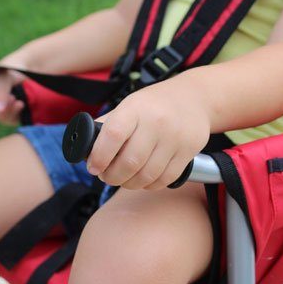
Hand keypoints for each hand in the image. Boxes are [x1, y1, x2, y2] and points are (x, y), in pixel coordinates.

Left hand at [88, 71, 210, 189]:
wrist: (195, 98)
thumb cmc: (156, 104)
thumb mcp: (131, 105)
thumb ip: (110, 125)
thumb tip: (87, 150)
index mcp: (135, 108)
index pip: (113, 135)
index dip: (100, 156)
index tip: (93, 168)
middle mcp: (156, 123)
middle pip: (130, 162)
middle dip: (113, 176)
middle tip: (107, 177)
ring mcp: (174, 139)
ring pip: (147, 174)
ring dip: (130, 184)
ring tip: (124, 181)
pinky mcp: (188, 153)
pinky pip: (165, 179)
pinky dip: (150, 185)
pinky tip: (143, 181)